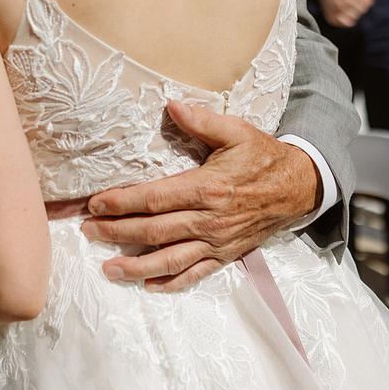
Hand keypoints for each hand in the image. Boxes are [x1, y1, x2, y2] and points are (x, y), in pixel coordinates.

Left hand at [81, 101, 320, 290]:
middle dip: (118, 233)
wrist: (300, 187)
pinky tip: (149, 286)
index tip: (95, 204)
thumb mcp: (236, 131)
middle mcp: (209, 220)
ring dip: (138, 267)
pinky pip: (196, 274)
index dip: (122, 203)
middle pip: (155, 231)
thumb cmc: (262, 156)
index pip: (154, 199)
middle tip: (88, 232)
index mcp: (207, 188)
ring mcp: (218, 242)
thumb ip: (202, 120)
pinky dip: (172, 282)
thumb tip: (171, 104)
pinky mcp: (226, 255)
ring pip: (171, 259)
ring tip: (109, 269)